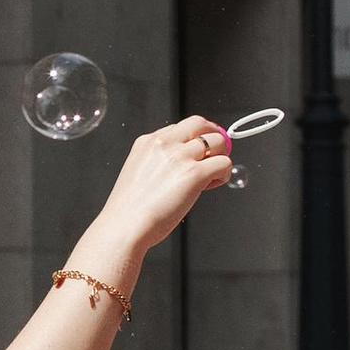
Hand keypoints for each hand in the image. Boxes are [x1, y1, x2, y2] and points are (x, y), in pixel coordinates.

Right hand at [92, 116, 233, 259]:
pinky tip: (213, 184)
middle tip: (217, 152)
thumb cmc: (129, 209)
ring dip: (221, 155)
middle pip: (200, 124)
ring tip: (214, 174)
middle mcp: (164, 144)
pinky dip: (224, 173)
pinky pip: (224, 163)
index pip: (181, 127)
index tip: (199, 149)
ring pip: (217, 141)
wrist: (125, 226)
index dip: (194, 137)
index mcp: (147, 142)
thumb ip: (158, 162)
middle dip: (213, 135)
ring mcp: (179, 157)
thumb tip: (182, 165)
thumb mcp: (137, 171)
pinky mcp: (194, 174)